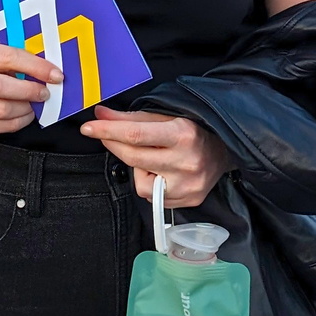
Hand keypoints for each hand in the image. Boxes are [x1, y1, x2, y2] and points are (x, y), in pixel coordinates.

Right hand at [0, 44, 62, 137]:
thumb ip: (16, 61)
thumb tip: (49, 71)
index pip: (7, 57)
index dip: (35, 67)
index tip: (55, 75)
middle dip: (28, 91)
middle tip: (44, 93)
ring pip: (2, 110)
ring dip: (26, 109)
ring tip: (34, 104)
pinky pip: (1, 127)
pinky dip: (19, 121)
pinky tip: (24, 114)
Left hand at [80, 106, 232, 206]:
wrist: (227, 150)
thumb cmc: (196, 130)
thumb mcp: (167, 116)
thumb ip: (132, 117)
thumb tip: (101, 115)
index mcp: (183, 134)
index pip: (135, 135)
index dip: (108, 131)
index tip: (89, 127)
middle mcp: (186, 162)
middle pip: (133, 157)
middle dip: (112, 144)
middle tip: (104, 134)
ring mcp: (187, 185)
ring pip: (140, 182)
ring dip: (138, 168)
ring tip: (154, 157)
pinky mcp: (188, 200)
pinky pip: (152, 196)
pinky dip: (151, 183)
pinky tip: (162, 172)